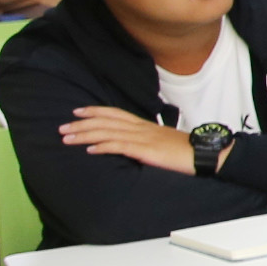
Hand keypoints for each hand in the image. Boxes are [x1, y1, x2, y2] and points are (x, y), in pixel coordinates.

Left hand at [60, 106, 194, 174]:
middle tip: (62, 127)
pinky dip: (102, 147)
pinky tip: (89, 150)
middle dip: (82, 124)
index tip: (77, 111)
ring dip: (85, 135)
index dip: (95, 111)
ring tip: (67, 138)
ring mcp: (142, 138)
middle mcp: (140, 128)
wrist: (203, 154)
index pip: (115, 113)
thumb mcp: (162, 141)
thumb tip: (133, 145)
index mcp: (144, 125)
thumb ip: (146, 140)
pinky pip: (119, 146)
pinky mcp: (145, 150)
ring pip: (107, 132)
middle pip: (106, 121)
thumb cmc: (185, 151)